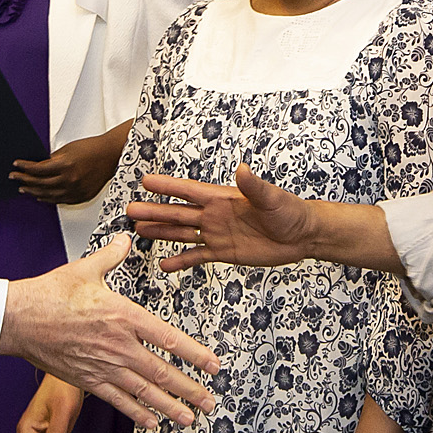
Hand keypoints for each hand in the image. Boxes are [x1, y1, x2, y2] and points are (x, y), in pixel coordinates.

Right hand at [0, 235, 220, 427]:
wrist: (18, 319)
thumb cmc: (49, 294)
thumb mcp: (86, 269)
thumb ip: (112, 257)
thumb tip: (125, 240)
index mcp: (124, 316)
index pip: (169, 338)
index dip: (195, 354)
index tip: (213, 365)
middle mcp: (119, 345)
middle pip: (163, 372)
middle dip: (190, 389)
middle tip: (210, 402)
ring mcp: (104, 366)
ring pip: (144, 391)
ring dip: (170, 407)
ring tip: (189, 418)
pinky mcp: (87, 380)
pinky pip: (117, 400)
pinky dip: (136, 412)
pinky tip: (152, 422)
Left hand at [14, 126, 126, 204]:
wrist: (111, 155)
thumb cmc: (92, 149)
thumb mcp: (68, 149)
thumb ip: (52, 160)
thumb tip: (38, 166)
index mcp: (65, 165)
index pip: (37, 169)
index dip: (24, 168)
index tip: (16, 166)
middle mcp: (70, 180)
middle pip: (40, 183)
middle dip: (24, 180)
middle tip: (15, 178)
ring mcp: (76, 190)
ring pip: (48, 195)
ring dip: (33, 191)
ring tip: (24, 188)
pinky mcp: (81, 196)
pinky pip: (60, 201)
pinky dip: (48, 199)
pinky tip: (41, 196)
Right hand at [126, 165, 322, 271]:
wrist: (302, 236)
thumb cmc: (290, 211)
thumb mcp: (272, 198)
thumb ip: (254, 186)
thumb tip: (243, 169)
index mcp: (223, 198)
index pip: (189, 191)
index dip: (168, 186)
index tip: (145, 181)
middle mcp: (215, 215)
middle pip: (178, 212)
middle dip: (155, 211)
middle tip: (130, 210)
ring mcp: (218, 233)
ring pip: (183, 233)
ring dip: (162, 232)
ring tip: (139, 231)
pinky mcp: (225, 252)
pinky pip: (198, 256)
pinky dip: (181, 260)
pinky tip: (165, 263)